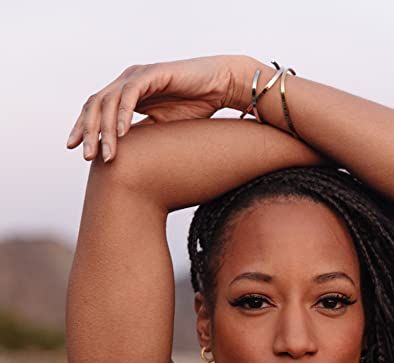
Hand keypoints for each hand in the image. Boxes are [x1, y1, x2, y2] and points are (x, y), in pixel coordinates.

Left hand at [65, 54, 249, 162]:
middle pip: (95, 105)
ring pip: (108, 101)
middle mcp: (127, 82)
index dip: (84, 129)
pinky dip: (123, 114)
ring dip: (104, 129)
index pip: (96, 110)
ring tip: (105, 153)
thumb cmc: (195, 109)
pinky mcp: (151, 74)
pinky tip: (121, 134)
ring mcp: (137, 76)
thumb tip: (126, 161)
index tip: (78, 152)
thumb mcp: (161, 130)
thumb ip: (141, 138)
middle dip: (87, 132)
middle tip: (86, 156)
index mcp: (126, 94)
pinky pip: (130, 94)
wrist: (219, 89)